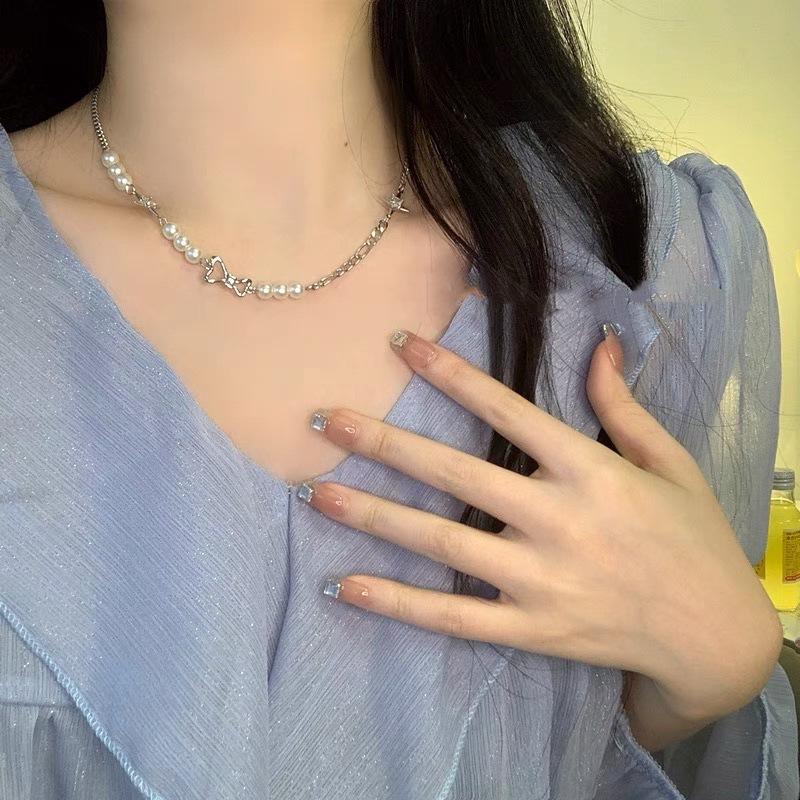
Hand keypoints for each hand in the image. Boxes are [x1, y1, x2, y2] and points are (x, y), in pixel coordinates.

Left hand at [301, 322, 782, 727]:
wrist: (716, 637)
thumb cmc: (693, 539)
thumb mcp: (670, 462)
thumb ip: (623, 405)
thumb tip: (600, 343)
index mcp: (590, 471)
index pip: (506, 411)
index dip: (450, 373)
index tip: (399, 344)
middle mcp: (557, 521)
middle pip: (454, 474)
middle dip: (384, 443)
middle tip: (324, 421)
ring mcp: (539, 582)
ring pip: (440, 543)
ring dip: (375, 515)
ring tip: (318, 492)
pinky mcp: (530, 631)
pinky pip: (452, 617)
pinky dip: (397, 603)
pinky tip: (346, 586)